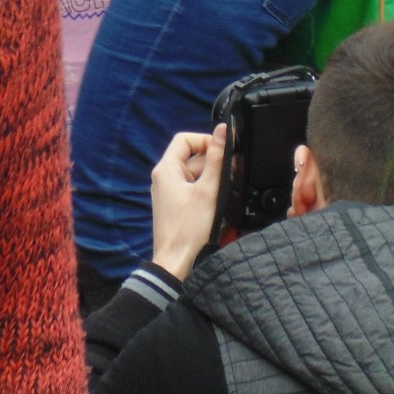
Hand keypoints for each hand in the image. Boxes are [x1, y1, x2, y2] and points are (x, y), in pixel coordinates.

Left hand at [151, 125, 225, 280]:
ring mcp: (168, 192)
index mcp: (166, 169)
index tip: (223, 150)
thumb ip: (217, 160)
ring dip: (210, 178)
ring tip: (225, 191)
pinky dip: (205, 191)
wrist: (176, 261)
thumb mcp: (209, 190)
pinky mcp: (174, 205)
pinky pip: (190, 189)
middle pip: (190, 157)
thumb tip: (223, 132)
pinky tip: (217, 202)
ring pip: (192, 174)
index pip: (184, 140)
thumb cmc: (188, 230)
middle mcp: (163, 178)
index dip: (205, 141)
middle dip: (212, 162)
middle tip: (230, 174)